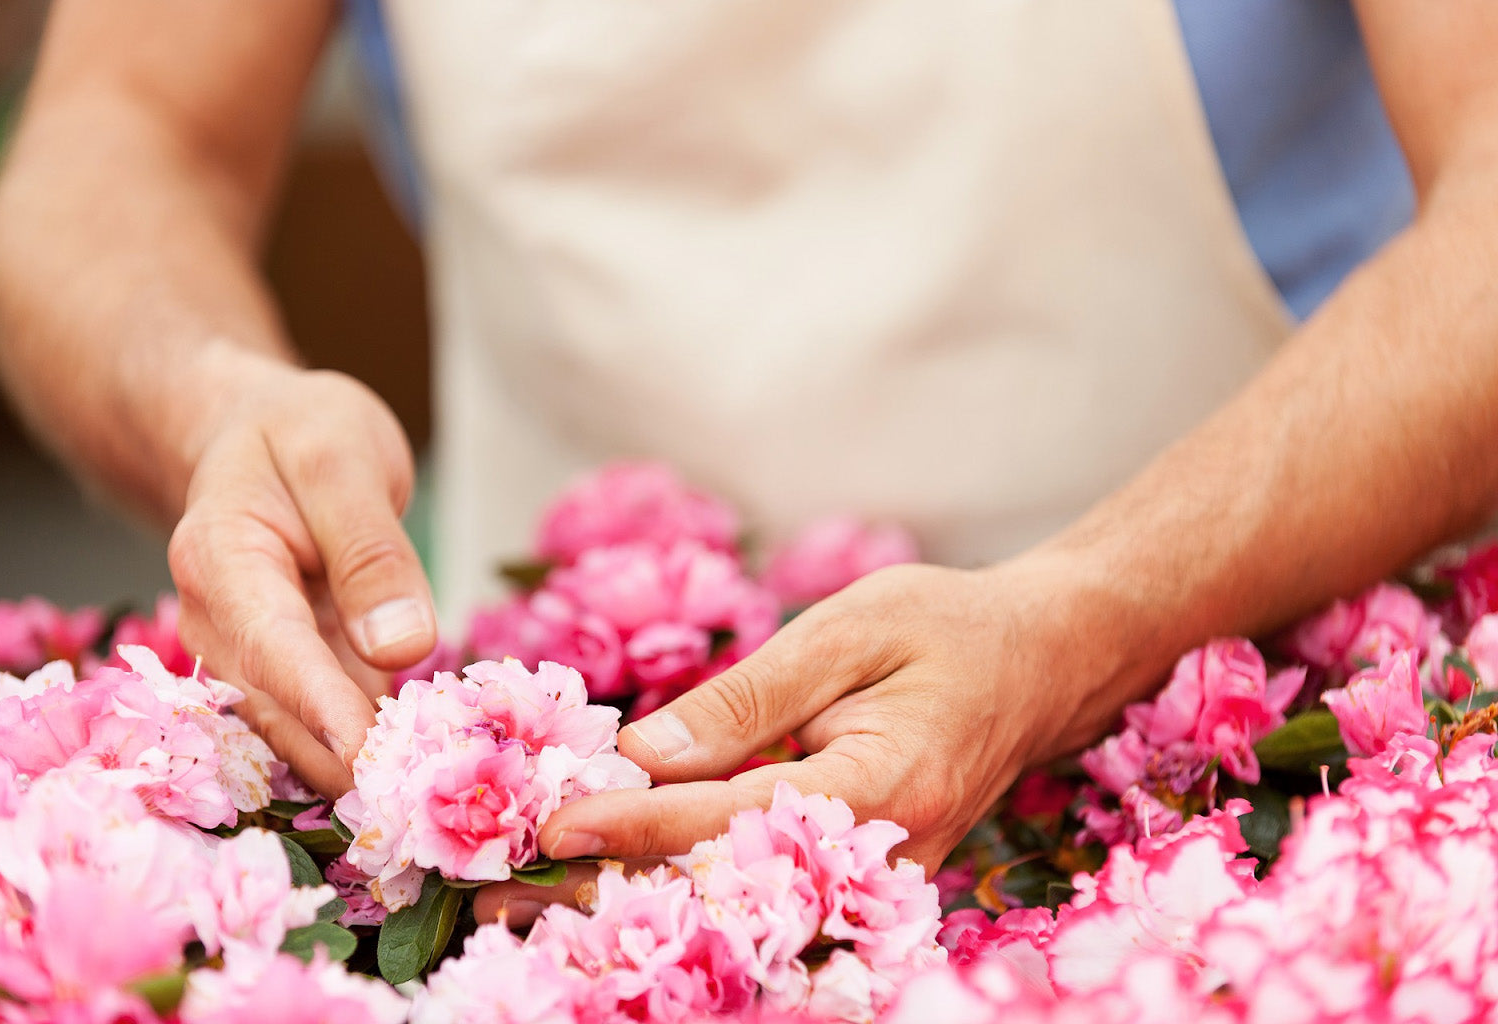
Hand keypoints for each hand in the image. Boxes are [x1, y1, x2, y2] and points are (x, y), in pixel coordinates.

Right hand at [166, 353, 436, 796]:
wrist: (254, 435)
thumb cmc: (298, 434)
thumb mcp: (345, 460)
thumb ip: (370, 552)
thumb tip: (402, 647)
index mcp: (219, 557)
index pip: (271, 646)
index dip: (321, 708)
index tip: (369, 757)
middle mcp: (216, 621)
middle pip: (276, 708)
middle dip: (343, 758)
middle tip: (421, 804)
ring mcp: (244, 655)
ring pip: (295, 731)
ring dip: (355, 767)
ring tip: (428, 802)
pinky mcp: (281, 673)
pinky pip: (318, 722)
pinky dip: (364, 746)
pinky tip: (420, 772)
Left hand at [525, 561, 1089, 888]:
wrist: (1045, 662)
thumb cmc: (950, 628)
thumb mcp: (847, 631)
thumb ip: (746, 698)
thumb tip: (641, 756)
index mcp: (877, 791)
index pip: (727, 821)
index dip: (633, 825)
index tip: (548, 822)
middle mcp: (874, 863)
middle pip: (718, 891)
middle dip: (603, 891)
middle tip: (494, 886)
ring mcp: (870, 886)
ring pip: (732, 911)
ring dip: (627, 904)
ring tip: (520, 899)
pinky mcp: (857, 882)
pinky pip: (759, 900)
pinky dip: (677, 893)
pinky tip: (605, 886)